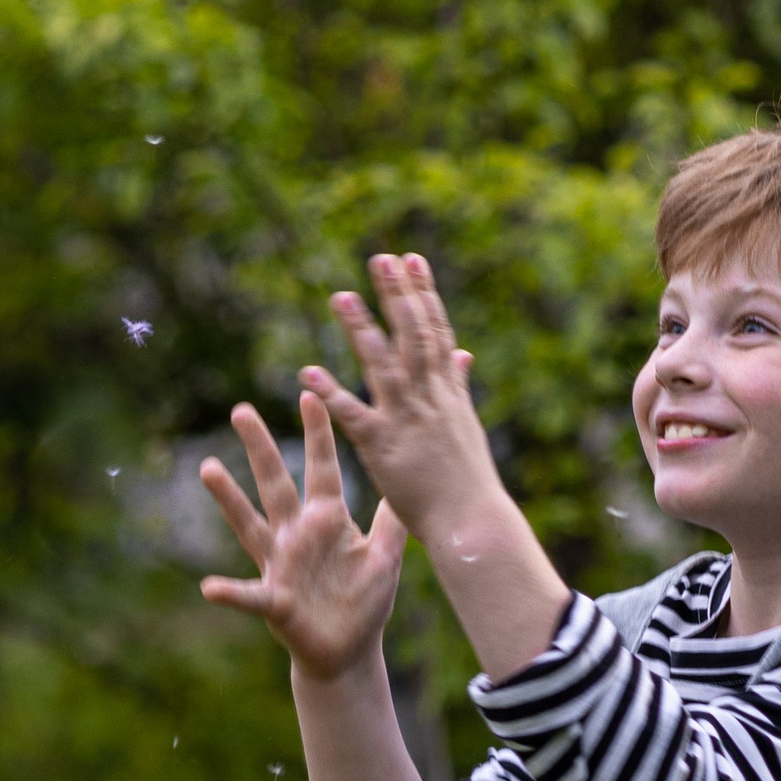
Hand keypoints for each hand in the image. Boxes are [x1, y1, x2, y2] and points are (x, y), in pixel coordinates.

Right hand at [198, 389, 405, 678]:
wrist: (350, 651)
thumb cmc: (365, 603)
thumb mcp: (386, 555)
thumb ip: (394, 519)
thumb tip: (410, 481)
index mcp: (327, 521)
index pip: (321, 468)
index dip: (318, 434)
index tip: (312, 394)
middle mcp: (297, 535)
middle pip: (277, 482)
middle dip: (261, 447)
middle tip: (241, 409)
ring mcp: (282, 566)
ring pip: (252, 526)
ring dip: (230, 499)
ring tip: (208, 469)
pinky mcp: (276, 602)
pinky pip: (249, 596)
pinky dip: (230, 592)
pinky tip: (209, 588)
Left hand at [301, 253, 509, 548]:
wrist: (473, 522)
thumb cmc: (468, 481)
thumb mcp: (465, 424)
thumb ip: (458, 386)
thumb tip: (463, 354)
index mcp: (448, 392)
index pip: (435, 332)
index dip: (423, 294)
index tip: (411, 259)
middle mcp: (430, 398)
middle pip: (413, 337)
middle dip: (397, 296)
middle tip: (380, 258)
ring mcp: (408, 421)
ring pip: (383, 367)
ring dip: (362, 331)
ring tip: (341, 297)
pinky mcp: (384, 448)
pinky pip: (353, 416)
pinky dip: (331, 393)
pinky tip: (308, 372)